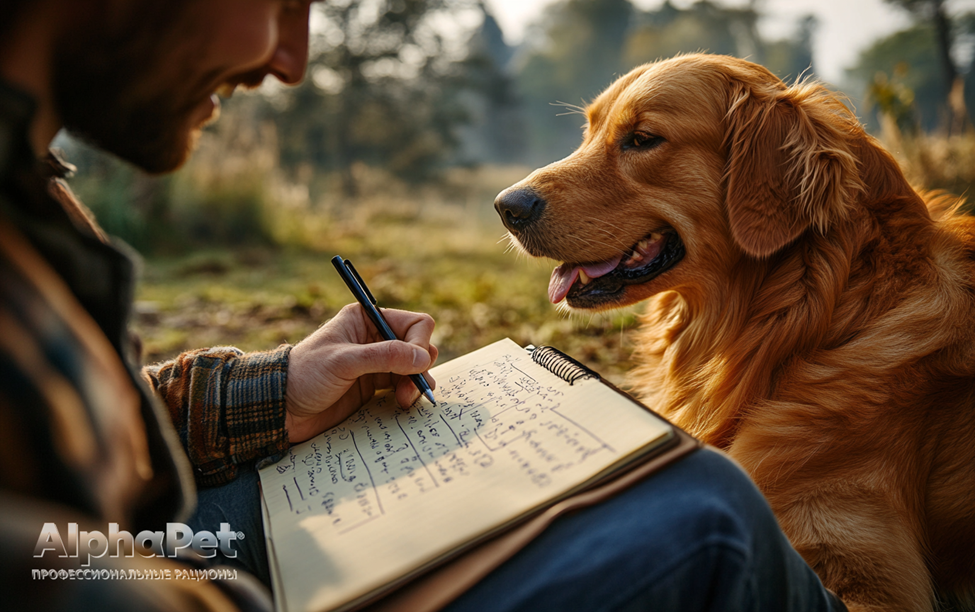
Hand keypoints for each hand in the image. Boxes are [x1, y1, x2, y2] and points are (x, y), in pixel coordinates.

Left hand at [284, 303, 437, 442]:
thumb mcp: (344, 362)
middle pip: (418, 347)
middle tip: (411, 388)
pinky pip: (402, 386)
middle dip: (419, 367)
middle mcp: (374, 338)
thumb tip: (423, 358)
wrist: (282, 408)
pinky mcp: (373, 387)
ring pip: (413, 369)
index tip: (414, 366)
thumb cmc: (305, 375)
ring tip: (405, 400)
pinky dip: (408, 394)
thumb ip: (384, 357)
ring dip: (416, 383)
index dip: (419, 345)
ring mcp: (375, 364)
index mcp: (366, 320)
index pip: (414, 324)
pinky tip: (401, 404)